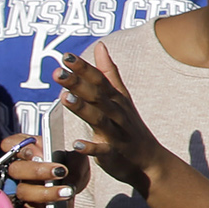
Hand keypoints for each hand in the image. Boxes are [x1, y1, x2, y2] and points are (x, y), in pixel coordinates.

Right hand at [0, 133, 76, 207]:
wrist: (72, 188)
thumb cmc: (72, 167)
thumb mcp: (78, 160)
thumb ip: (74, 160)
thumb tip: (64, 171)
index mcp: (29, 150)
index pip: (11, 145)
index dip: (19, 148)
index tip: (34, 152)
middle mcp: (21, 169)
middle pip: (16, 169)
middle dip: (38, 170)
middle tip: (60, 172)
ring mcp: (21, 188)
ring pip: (22, 191)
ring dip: (44, 193)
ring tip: (66, 192)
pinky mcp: (25, 207)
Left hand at [52, 46, 166, 190]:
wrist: (150, 162)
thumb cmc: (130, 127)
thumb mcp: (122, 97)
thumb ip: (109, 72)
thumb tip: (100, 45)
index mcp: (116, 99)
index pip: (99, 79)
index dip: (83, 68)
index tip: (66, 56)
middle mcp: (116, 113)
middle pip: (96, 96)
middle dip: (78, 84)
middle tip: (58, 73)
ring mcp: (116, 133)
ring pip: (98, 119)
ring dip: (83, 109)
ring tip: (65, 98)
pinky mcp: (113, 153)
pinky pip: (102, 150)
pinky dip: (90, 148)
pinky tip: (76, 144)